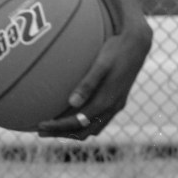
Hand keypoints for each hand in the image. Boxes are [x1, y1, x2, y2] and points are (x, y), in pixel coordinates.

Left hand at [37, 18, 152, 140]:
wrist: (138, 44)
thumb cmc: (116, 50)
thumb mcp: (101, 64)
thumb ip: (88, 84)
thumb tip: (71, 103)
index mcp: (107, 102)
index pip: (77, 122)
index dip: (58, 127)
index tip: (39, 126)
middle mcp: (112, 108)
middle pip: (84, 131)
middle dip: (62, 133)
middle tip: (40, 131)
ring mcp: (116, 106)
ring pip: (92, 129)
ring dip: (73, 131)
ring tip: (53, 127)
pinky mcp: (117, 101)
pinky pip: (98, 121)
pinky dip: (84, 124)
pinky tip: (73, 115)